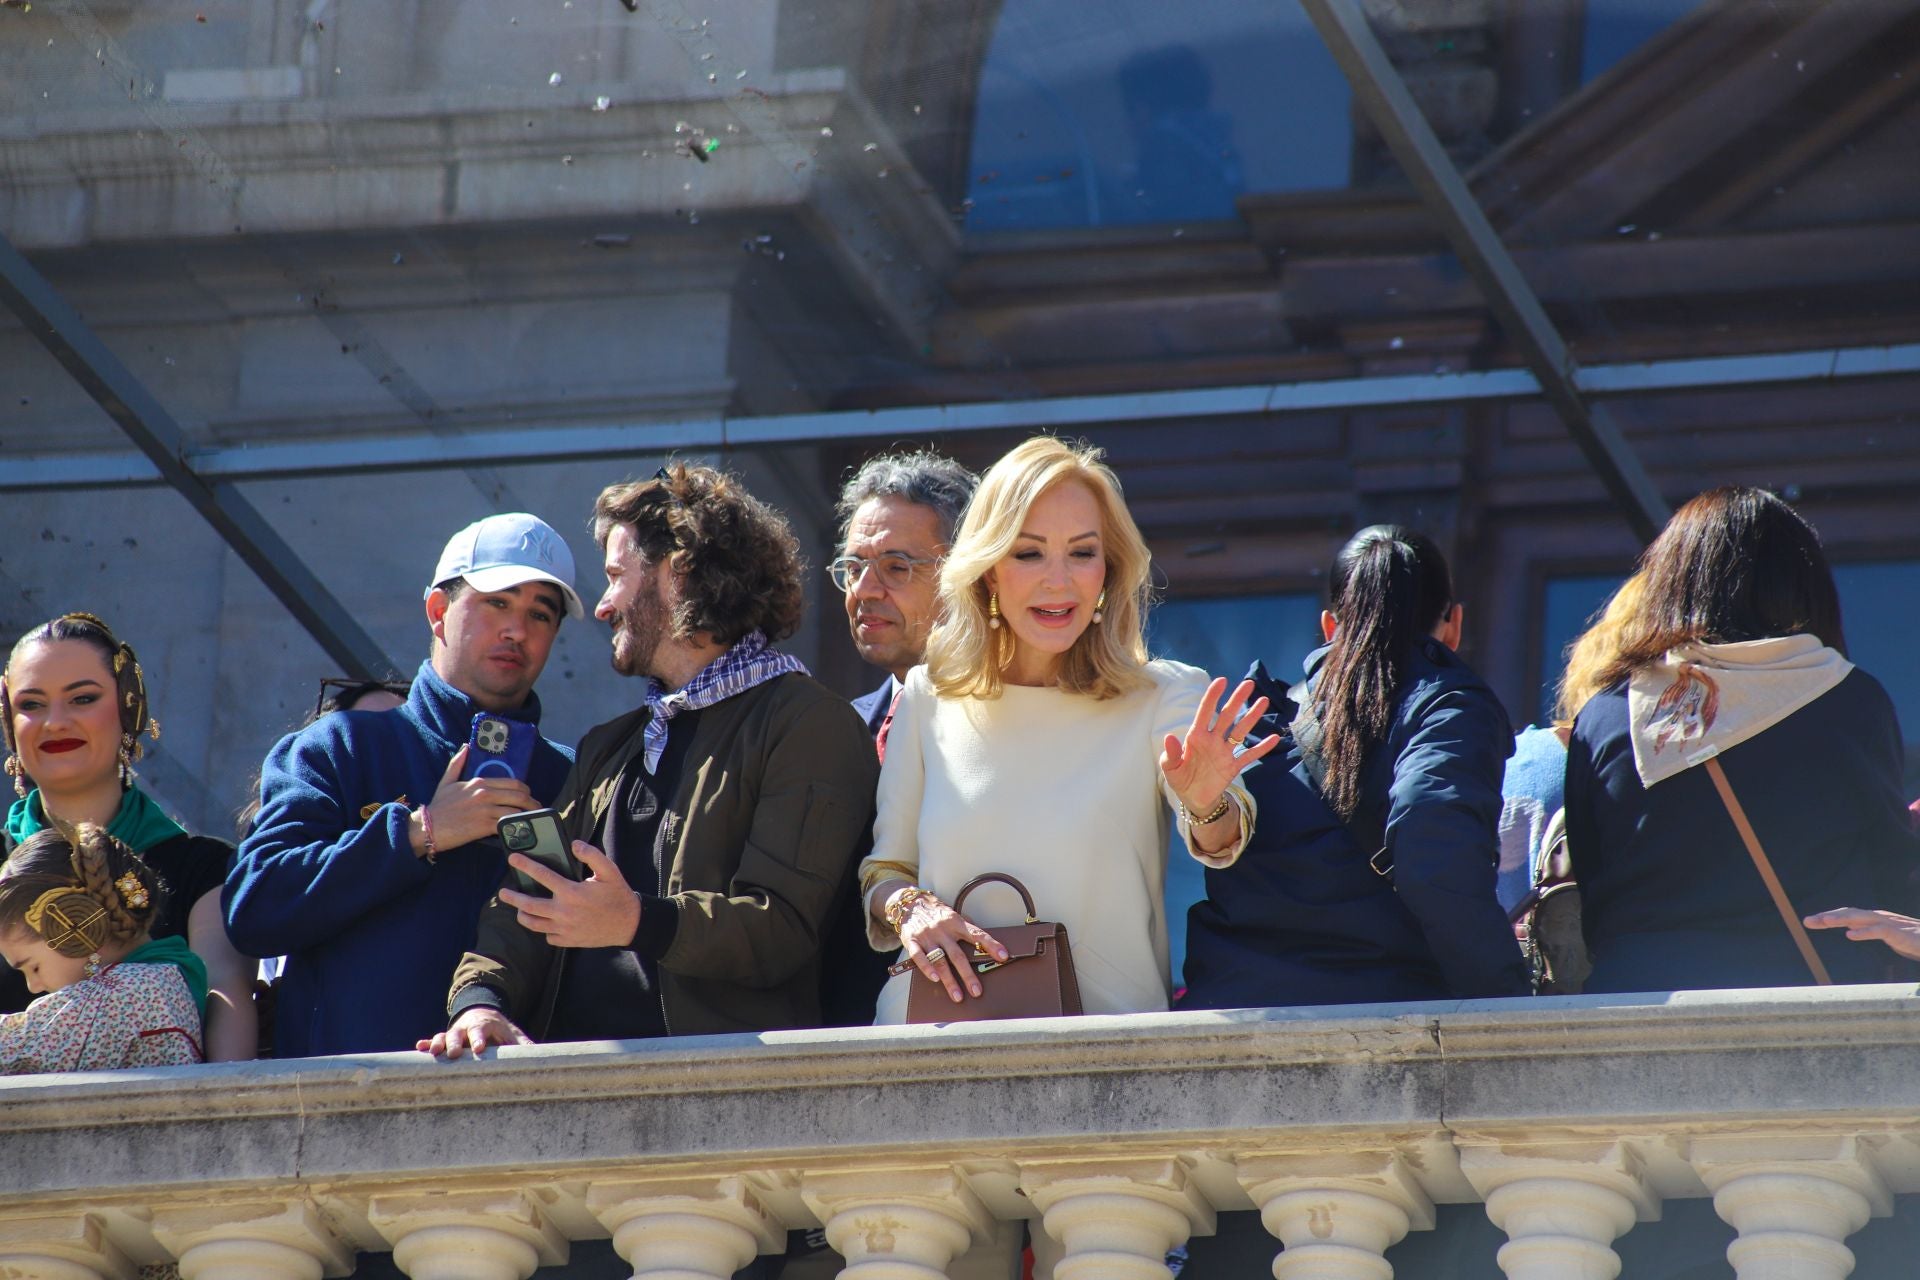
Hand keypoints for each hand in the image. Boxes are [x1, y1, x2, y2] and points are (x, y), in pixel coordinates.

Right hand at [418, 1005, 531, 1058]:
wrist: (484, 1014)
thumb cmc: (500, 1030)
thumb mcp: (513, 1034)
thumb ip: (522, 1045)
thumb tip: (538, 1055)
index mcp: (485, 1025)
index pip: (482, 1030)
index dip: (480, 1039)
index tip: (479, 1049)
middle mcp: (467, 1027)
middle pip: (459, 1033)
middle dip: (455, 1043)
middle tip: (453, 1054)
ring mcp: (455, 1032)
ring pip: (444, 1035)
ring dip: (438, 1043)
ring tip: (433, 1052)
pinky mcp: (446, 1039)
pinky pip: (435, 1040)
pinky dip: (427, 1043)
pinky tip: (419, 1048)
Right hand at [419, 745, 538, 852]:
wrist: (426, 827)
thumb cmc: (438, 806)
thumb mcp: (446, 781)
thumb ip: (457, 763)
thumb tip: (466, 746)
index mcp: (479, 782)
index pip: (513, 783)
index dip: (526, 790)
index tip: (529, 797)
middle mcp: (485, 793)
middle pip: (520, 795)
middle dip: (532, 803)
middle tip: (536, 810)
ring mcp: (485, 810)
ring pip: (517, 810)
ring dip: (528, 816)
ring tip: (532, 821)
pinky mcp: (483, 826)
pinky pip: (507, 824)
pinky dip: (516, 827)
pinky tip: (520, 830)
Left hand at [499, 841, 641, 948]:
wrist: (629, 924)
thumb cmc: (618, 895)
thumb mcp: (609, 871)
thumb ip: (591, 855)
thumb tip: (574, 844)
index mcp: (572, 892)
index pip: (542, 875)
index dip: (525, 865)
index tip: (513, 858)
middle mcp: (564, 912)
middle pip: (529, 905)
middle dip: (513, 897)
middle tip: (503, 893)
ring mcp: (564, 928)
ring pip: (534, 924)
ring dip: (523, 915)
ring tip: (520, 909)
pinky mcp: (568, 940)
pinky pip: (548, 936)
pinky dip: (544, 929)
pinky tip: (545, 922)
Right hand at [892, 892, 1008, 1004]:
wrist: (910, 904)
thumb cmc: (936, 914)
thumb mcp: (953, 916)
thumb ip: (966, 928)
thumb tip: (984, 943)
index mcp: (956, 922)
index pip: (977, 935)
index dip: (991, 945)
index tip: (1003, 956)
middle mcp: (943, 930)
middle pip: (958, 955)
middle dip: (968, 975)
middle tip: (977, 991)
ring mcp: (927, 936)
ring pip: (939, 960)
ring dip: (949, 980)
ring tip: (958, 996)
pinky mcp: (911, 940)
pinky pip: (918, 956)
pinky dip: (926, 968)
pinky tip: (935, 979)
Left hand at [1160, 676, 1283, 814]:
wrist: (1193, 799)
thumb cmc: (1179, 779)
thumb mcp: (1170, 769)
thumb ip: (1170, 754)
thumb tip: (1169, 737)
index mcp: (1196, 737)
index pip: (1205, 712)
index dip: (1212, 696)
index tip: (1222, 681)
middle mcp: (1212, 740)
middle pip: (1227, 716)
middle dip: (1237, 700)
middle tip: (1249, 684)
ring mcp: (1224, 752)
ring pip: (1240, 731)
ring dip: (1251, 717)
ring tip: (1263, 701)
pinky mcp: (1233, 767)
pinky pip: (1249, 755)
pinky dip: (1261, 748)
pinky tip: (1274, 738)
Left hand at [1804, 908, 1919, 960]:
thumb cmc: (1913, 938)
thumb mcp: (1887, 935)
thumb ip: (1870, 931)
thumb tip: (1851, 930)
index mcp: (1874, 919)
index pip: (1847, 915)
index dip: (1828, 917)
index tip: (1809, 922)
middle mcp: (1879, 917)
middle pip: (1849, 914)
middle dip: (1828, 917)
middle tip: (1807, 921)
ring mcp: (1889, 923)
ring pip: (1861, 918)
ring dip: (1840, 919)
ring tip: (1823, 921)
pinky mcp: (1899, 933)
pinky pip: (1879, 931)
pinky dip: (1864, 932)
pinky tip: (1850, 935)